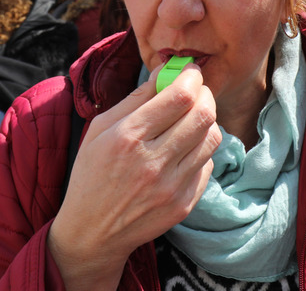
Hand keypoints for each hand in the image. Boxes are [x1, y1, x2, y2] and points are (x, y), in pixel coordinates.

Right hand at [47, 63, 220, 289]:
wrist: (92, 232)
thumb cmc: (92, 174)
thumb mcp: (99, 129)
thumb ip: (135, 98)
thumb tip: (165, 72)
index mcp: (128, 137)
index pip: (179, 97)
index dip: (191, 77)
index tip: (190, 72)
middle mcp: (153, 162)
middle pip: (203, 114)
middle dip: (204, 94)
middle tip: (196, 91)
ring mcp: (172, 186)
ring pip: (212, 138)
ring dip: (206, 120)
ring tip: (190, 119)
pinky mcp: (184, 204)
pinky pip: (208, 164)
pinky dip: (201, 150)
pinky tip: (183, 149)